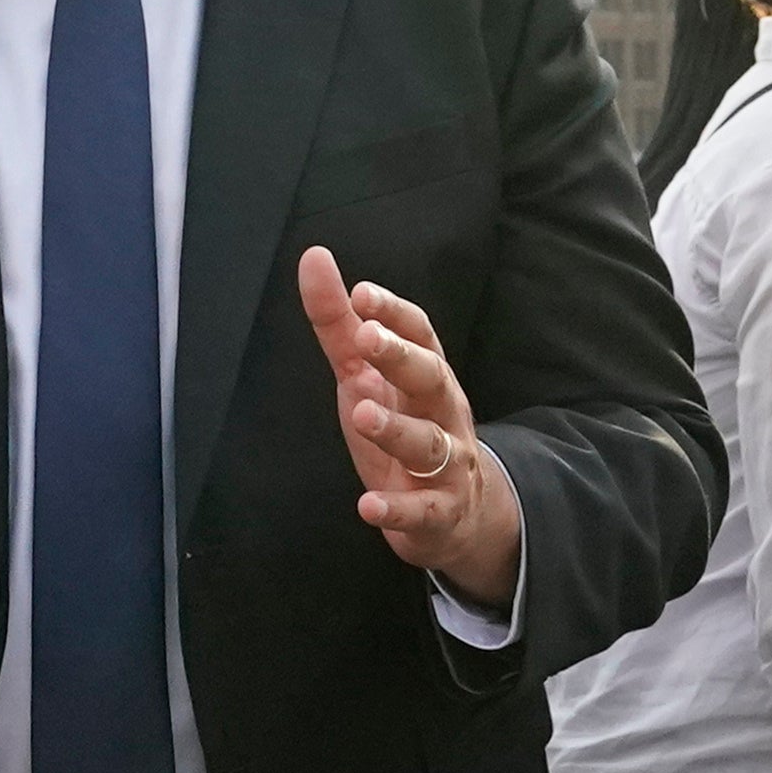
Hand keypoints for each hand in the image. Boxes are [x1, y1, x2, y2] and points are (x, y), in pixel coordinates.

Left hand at [298, 247, 519, 608]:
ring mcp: (447, 464)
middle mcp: (444, 413)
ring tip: (361, 413)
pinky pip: (421, 511)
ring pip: (428, 443)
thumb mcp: (366, 376)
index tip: (361, 294)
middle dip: (402, 358)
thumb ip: (339, 325)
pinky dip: (396, 509)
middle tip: (367, 339)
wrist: (458, 515)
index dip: (394, 314)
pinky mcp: (438, 513)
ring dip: (396, 428)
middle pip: (431, 378)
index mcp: (427, 375)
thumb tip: (313, 257)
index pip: (421, 335)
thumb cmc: (404, 427)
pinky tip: (367, 505)